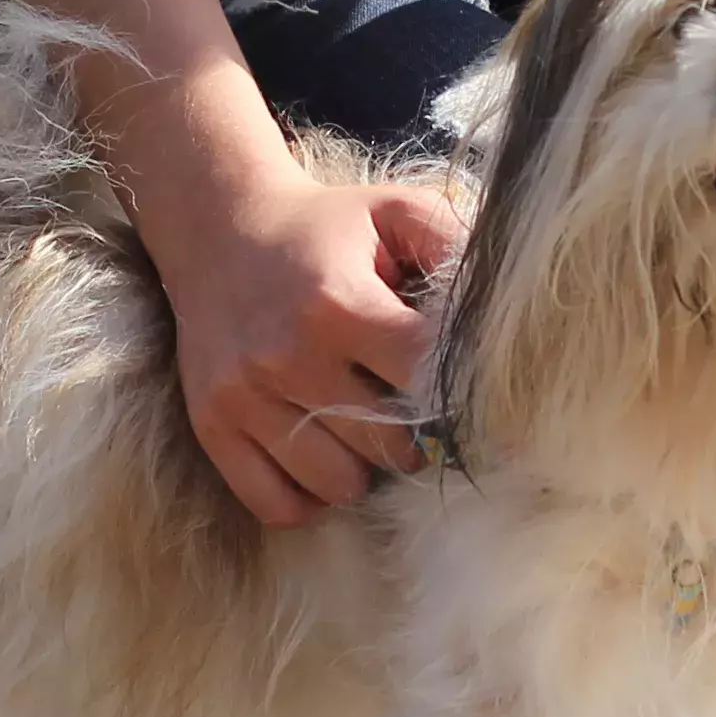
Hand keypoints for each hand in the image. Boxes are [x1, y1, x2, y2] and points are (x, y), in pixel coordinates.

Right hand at [138, 152, 468, 528]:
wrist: (219, 229)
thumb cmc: (325, 228)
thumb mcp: (395, 212)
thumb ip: (454, 247)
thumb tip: (503, 311)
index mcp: (338, 301)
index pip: (424, 379)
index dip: (454, 389)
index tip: (459, 385)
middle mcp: (288, 356)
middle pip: (388, 445)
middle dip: (414, 433)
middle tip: (413, 408)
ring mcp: (244, 398)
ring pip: (337, 485)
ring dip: (364, 467)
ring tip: (364, 426)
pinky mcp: (212, 426)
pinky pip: (276, 504)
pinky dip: (309, 495)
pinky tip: (323, 454)